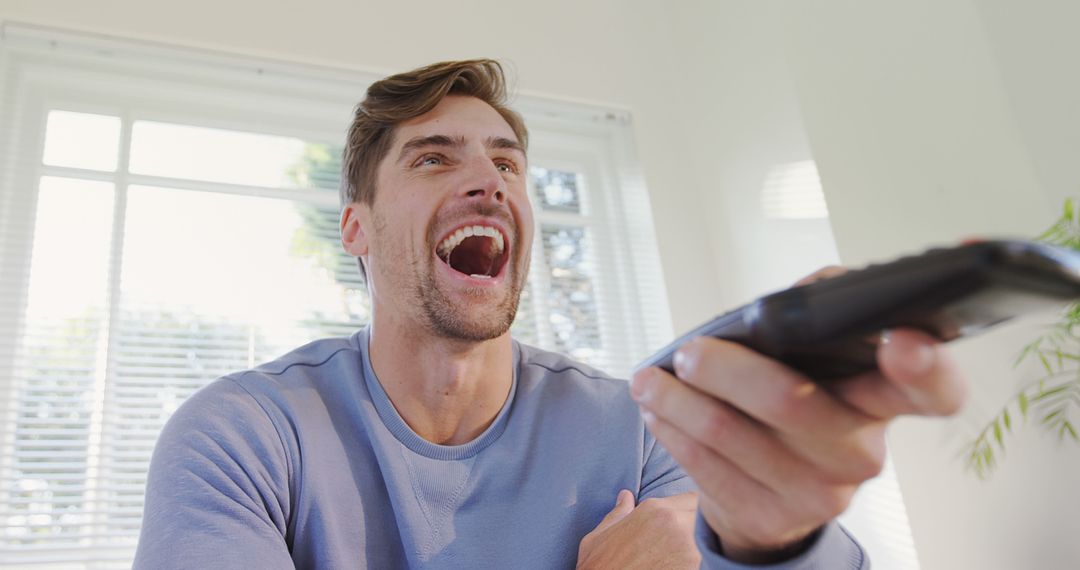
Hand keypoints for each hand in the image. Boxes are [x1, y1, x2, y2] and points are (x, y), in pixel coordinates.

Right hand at [577, 490, 700, 569]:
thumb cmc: (598, 569)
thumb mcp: (598, 538)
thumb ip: (617, 514)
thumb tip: (625, 496)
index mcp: (655, 510)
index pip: (694, 497)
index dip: (691, 509)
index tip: (687, 519)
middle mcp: (676, 524)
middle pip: (706, 513)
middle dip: (702, 522)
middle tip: (691, 536)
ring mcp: (691, 550)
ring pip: (712, 536)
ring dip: (706, 542)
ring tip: (690, 553)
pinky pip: (711, 559)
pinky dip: (706, 561)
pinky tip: (691, 566)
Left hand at [630, 272, 966, 563]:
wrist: (774, 494)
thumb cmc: (796, 403)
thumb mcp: (817, 362)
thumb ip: (819, 316)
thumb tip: (813, 289)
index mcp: (884, 401)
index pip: (932, 389)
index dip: (925, 366)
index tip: (900, 339)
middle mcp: (862, 452)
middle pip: (790, 402)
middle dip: (723, 370)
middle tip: (688, 352)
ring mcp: (819, 493)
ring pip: (731, 435)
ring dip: (678, 401)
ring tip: (650, 381)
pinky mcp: (770, 517)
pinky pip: (706, 468)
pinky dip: (674, 432)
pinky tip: (659, 413)